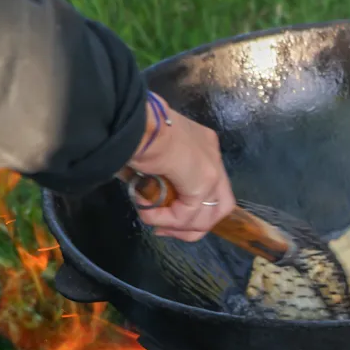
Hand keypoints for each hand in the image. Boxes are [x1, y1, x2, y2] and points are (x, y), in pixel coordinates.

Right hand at [126, 93, 235, 240]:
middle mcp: (213, 156)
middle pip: (217, 208)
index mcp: (202, 145)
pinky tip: (148, 214)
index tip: (166, 218)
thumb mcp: (151, 154)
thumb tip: (147, 197)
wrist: (132, 119)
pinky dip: (167, 220)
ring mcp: (212, 167)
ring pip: (205, 216)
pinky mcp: (204, 179)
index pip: (209, 189)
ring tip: (151, 220)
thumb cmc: (132, 131)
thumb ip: (159, 175)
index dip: (191, 211)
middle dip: (192, 227)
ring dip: (176, 226)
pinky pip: (188, 214)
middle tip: (164, 230)